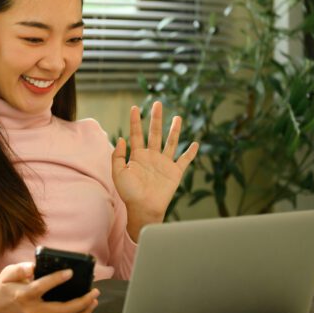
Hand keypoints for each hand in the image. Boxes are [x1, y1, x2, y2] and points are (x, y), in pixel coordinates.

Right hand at [0, 262, 99, 312]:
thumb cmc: (3, 290)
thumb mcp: (7, 274)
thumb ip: (20, 269)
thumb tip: (34, 267)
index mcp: (22, 296)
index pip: (42, 287)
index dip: (57, 279)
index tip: (71, 272)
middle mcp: (31, 311)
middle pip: (61, 310)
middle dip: (82, 302)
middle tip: (94, 291)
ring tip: (93, 301)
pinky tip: (85, 311)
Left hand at [112, 101, 198, 238]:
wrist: (143, 208)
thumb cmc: (129, 193)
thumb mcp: (118, 173)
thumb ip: (118, 156)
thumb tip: (122, 138)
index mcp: (138, 156)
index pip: (136, 134)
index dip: (135, 121)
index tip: (135, 107)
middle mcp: (152, 157)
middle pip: (155, 133)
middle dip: (156, 118)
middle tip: (158, 103)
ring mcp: (164, 163)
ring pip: (171, 142)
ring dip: (174, 130)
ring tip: (177, 117)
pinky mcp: (175, 172)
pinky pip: (184, 160)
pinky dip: (190, 153)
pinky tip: (195, 144)